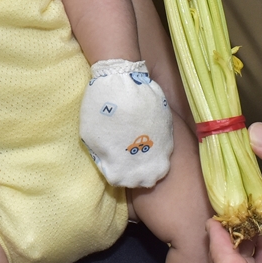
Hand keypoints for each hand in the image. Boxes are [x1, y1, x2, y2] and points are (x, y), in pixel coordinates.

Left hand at [79, 59, 173, 187]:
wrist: (121, 80)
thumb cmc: (100, 108)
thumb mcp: (91, 137)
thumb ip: (102, 155)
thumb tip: (110, 164)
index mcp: (122, 167)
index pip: (121, 182)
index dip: (117, 173)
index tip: (114, 164)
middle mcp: (145, 164)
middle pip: (145, 180)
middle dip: (137, 173)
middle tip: (130, 160)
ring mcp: (161, 150)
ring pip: (159, 167)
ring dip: (151, 162)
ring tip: (142, 151)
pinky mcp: (170, 134)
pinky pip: (166, 149)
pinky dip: (158, 148)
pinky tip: (150, 138)